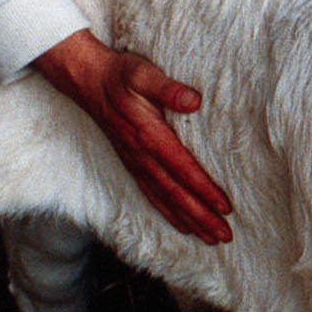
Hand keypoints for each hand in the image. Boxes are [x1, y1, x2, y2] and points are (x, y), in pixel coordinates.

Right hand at [32, 28, 231, 243]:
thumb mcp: (142, 73)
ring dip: (188, 220)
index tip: (225, 207)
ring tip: (211, 238)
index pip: (182, 168)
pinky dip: (168, 212)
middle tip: (225, 235)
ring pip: (164, 199)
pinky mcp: (131, 163)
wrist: (86, 79)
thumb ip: (167, 88)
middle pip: (175, 193)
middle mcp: (142, 155)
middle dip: (200, 216)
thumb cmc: (119, 74)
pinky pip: (151, 194)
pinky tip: (183, 226)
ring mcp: (135, 162)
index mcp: (149, 135)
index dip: (203, 189)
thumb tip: (193, 100)